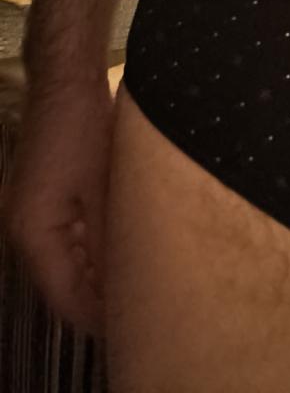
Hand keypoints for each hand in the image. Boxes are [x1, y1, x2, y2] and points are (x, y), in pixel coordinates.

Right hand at [0, 75, 116, 337]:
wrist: (65, 81)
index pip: (66, 297)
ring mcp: (32, 213)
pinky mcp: (46, 197)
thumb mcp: (104, 189)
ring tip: (138, 290)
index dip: (98, 318)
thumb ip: (110, 238)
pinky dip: (92, 250)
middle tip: (141, 314)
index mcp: (34, 235)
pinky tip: (122, 254)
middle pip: (63, 284)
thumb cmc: (83, 131)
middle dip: (99, 300)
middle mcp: (25, 231)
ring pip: (67, 262)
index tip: (134, 331)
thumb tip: (127, 279)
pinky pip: (68, 238)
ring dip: (97, 275)